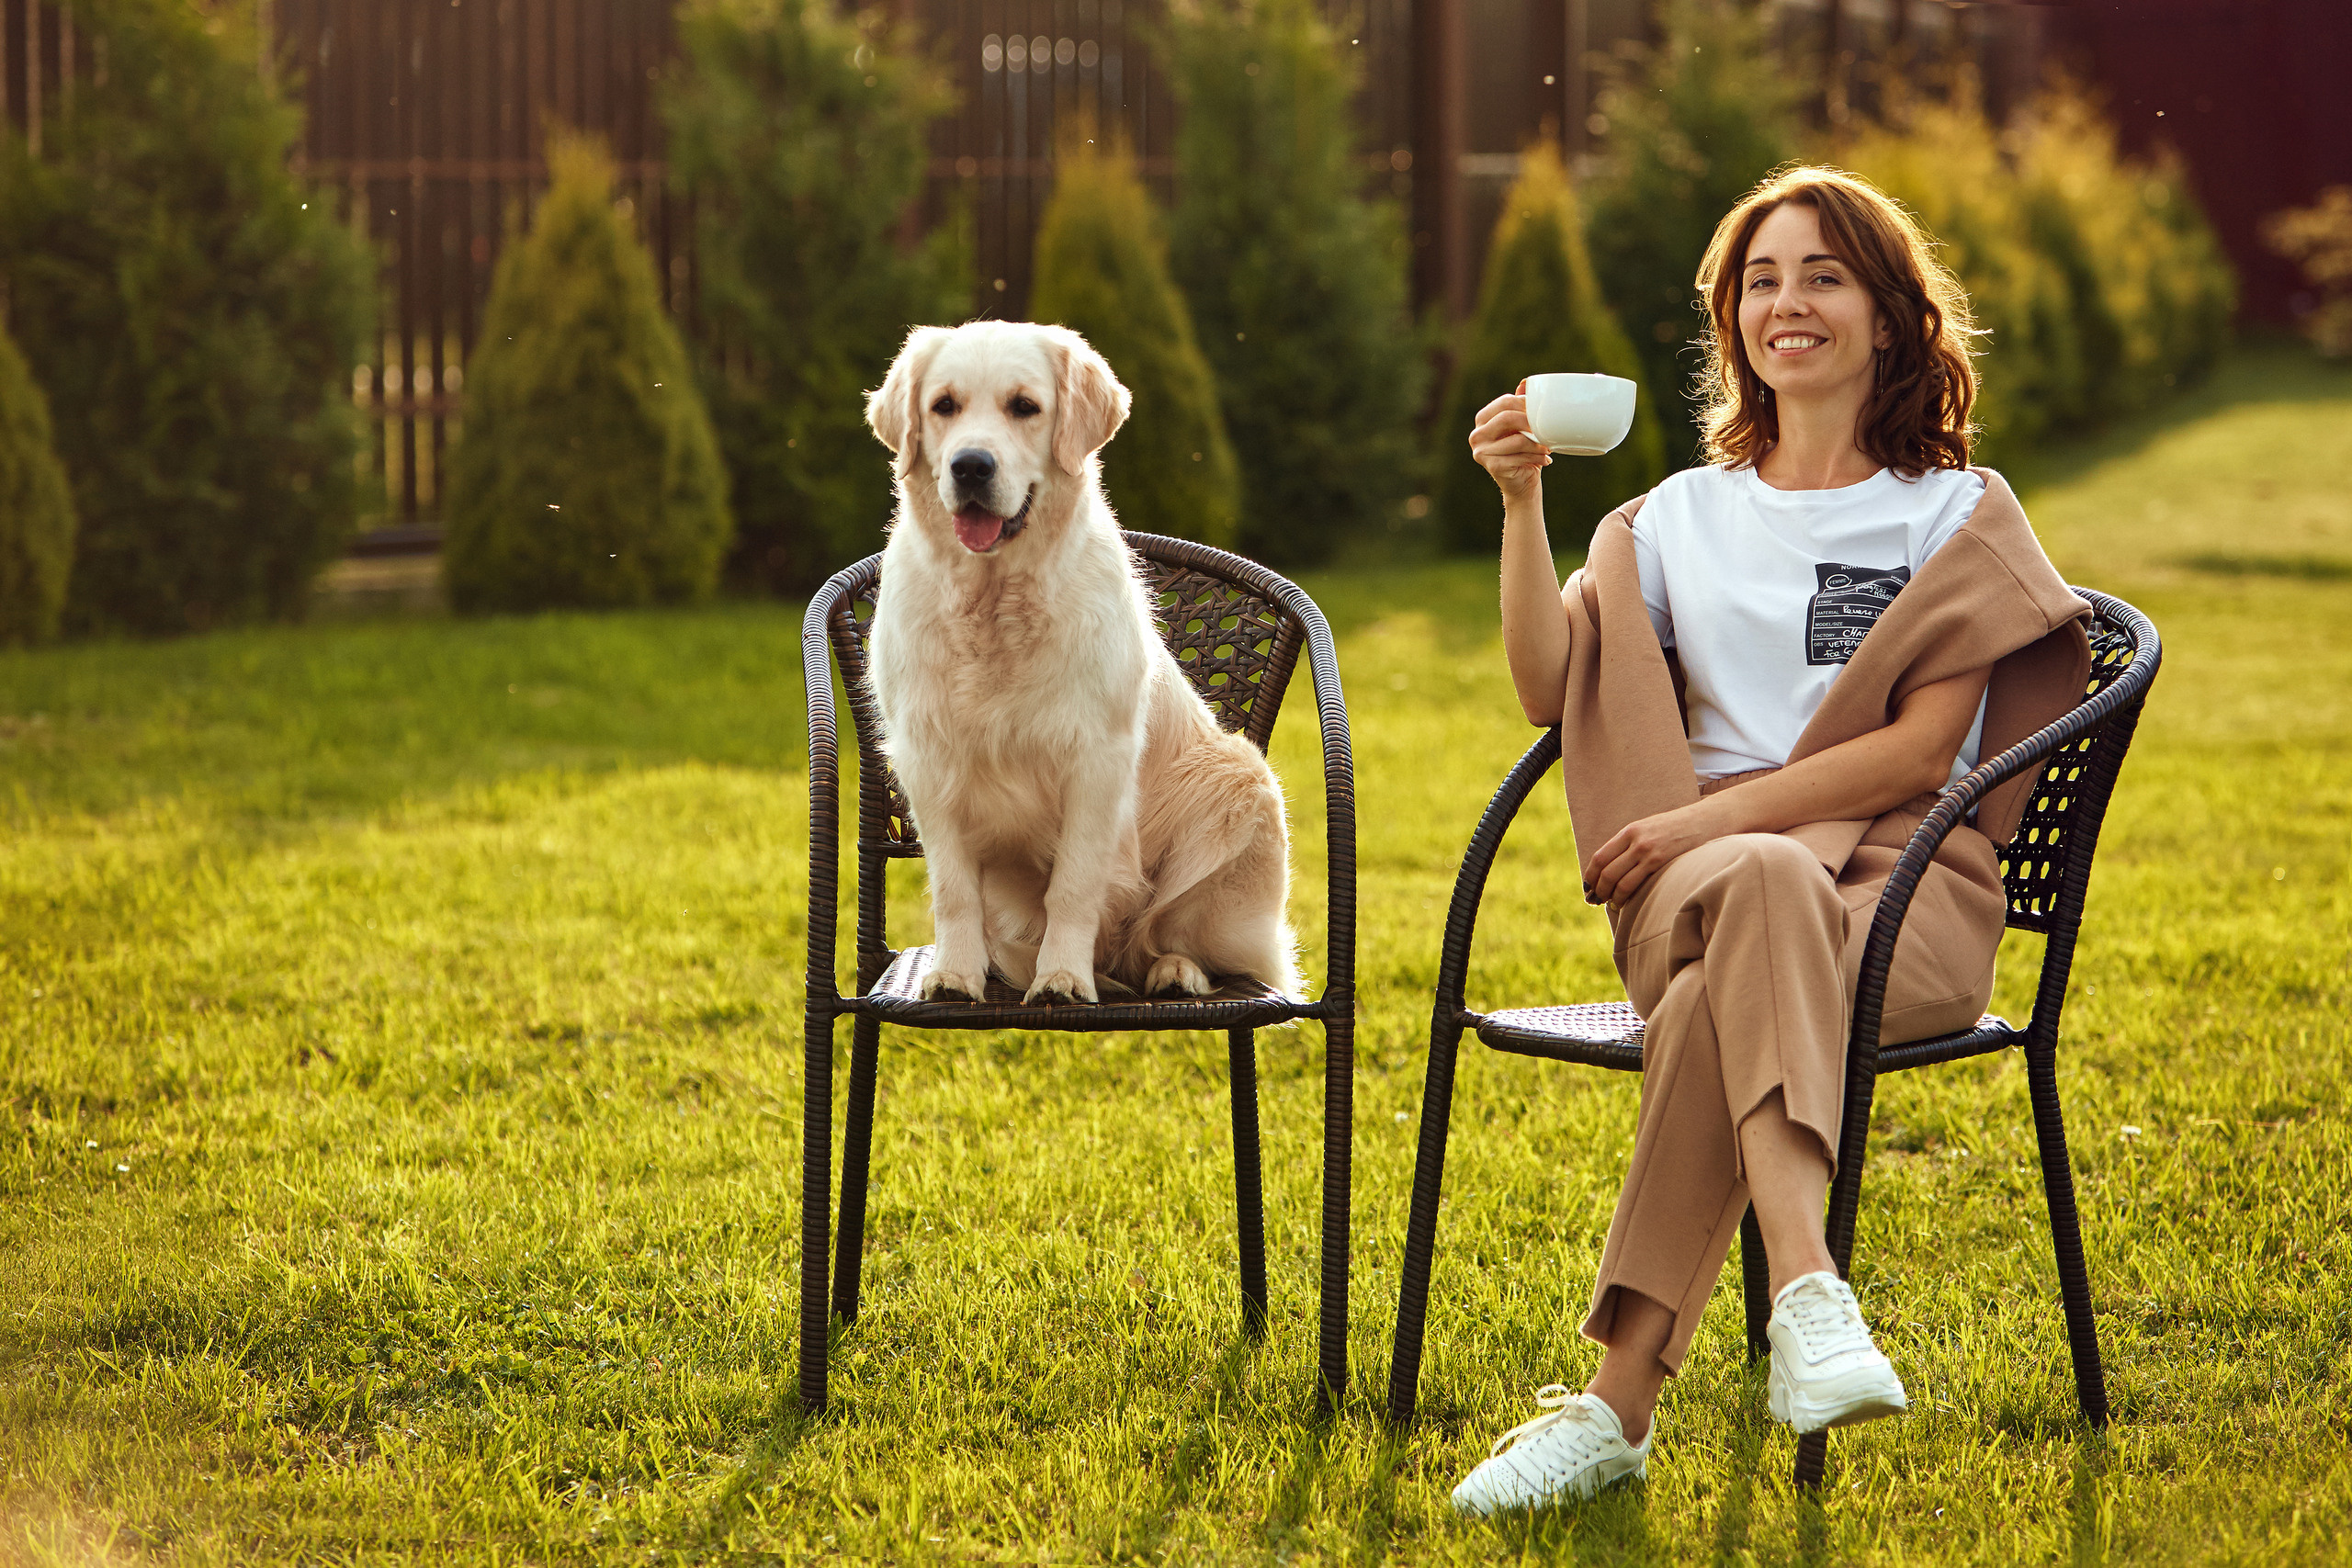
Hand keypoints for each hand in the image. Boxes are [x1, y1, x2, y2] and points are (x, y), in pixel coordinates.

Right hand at [1468, 380, 1550, 504]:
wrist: (1522, 484)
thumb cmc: (1524, 452)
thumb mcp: (1523, 427)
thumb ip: (1521, 406)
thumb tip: (1526, 382)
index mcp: (1482, 419)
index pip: (1505, 402)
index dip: (1527, 404)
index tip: (1542, 412)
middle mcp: (1477, 434)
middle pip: (1507, 417)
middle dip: (1532, 422)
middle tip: (1547, 429)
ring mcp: (1481, 451)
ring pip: (1517, 439)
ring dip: (1538, 443)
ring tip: (1548, 447)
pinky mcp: (1491, 466)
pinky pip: (1519, 456)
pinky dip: (1536, 457)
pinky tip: (1545, 460)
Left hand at [1583, 800, 1729, 910]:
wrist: (1708, 820)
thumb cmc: (1680, 829)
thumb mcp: (1651, 829)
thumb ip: (1633, 844)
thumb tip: (1616, 867)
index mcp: (1629, 830)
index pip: (1599, 856)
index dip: (1590, 875)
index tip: (1588, 887)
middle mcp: (1634, 839)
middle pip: (1604, 870)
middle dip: (1596, 889)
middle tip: (1595, 901)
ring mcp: (1646, 850)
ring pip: (1616, 880)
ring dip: (1609, 896)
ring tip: (1610, 904)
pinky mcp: (1659, 860)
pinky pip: (1633, 883)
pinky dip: (1624, 896)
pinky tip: (1624, 903)